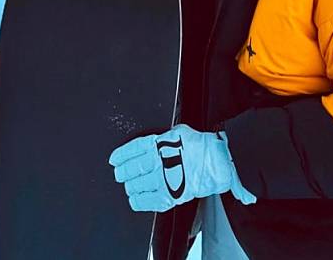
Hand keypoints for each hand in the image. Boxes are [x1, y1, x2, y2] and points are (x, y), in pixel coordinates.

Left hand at [108, 124, 256, 212]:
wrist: (218, 161)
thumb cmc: (204, 145)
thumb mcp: (181, 132)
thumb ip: (167, 137)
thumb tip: (160, 140)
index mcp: (160, 143)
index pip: (133, 149)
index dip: (122, 155)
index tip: (114, 159)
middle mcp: (158, 160)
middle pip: (132, 168)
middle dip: (123, 172)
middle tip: (119, 174)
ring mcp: (162, 178)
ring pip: (137, 184)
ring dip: (130, 185)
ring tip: (127, 185)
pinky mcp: (170, 194)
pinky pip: (148, 200)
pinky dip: (139, 201)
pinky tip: (135, 199)